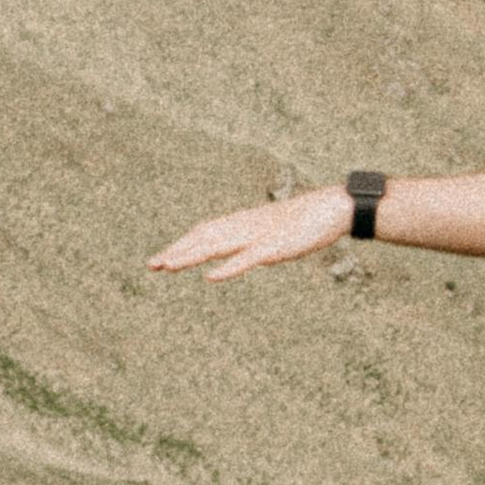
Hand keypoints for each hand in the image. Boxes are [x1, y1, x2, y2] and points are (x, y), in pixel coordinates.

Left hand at [150, 187, 351, 280]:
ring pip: (218, 246)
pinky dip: (227, 268)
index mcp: (244, 223)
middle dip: (177, 251)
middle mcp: (245, 227)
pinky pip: (247, 258)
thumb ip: (252, 240)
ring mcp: (258, 237)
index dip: (182, 244)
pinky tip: (211, 277)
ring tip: (169, 266)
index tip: (160, 259)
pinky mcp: (274, 248)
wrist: (332, 207)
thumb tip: (236, 252)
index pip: (205, 232)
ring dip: (192, 256)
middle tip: (152, 265)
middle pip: (204, 238)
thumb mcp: (273, 231)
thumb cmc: (304, 221)